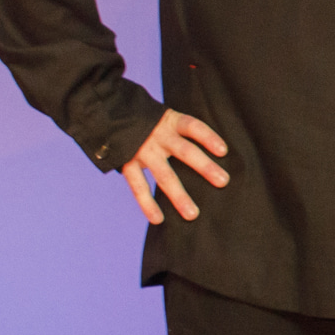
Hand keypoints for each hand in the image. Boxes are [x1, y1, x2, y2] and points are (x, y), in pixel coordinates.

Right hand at [121, 107, 228, 224]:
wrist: (111, 115)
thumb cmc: (150, 122)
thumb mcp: (167, 119)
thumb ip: (183, 133)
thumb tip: (217, 153)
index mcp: (171, 122)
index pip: (193, 127)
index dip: (209, 137)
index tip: (223, 151)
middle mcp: (159, 136)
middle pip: (185, 152)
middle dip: (205, 167)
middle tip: (223, 182)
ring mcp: (143, 151)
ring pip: (164, 175)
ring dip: (179, 196)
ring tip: (192, 215)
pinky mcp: (127, 163)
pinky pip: (138, 186)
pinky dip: (147, 204)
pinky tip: (158, 219)